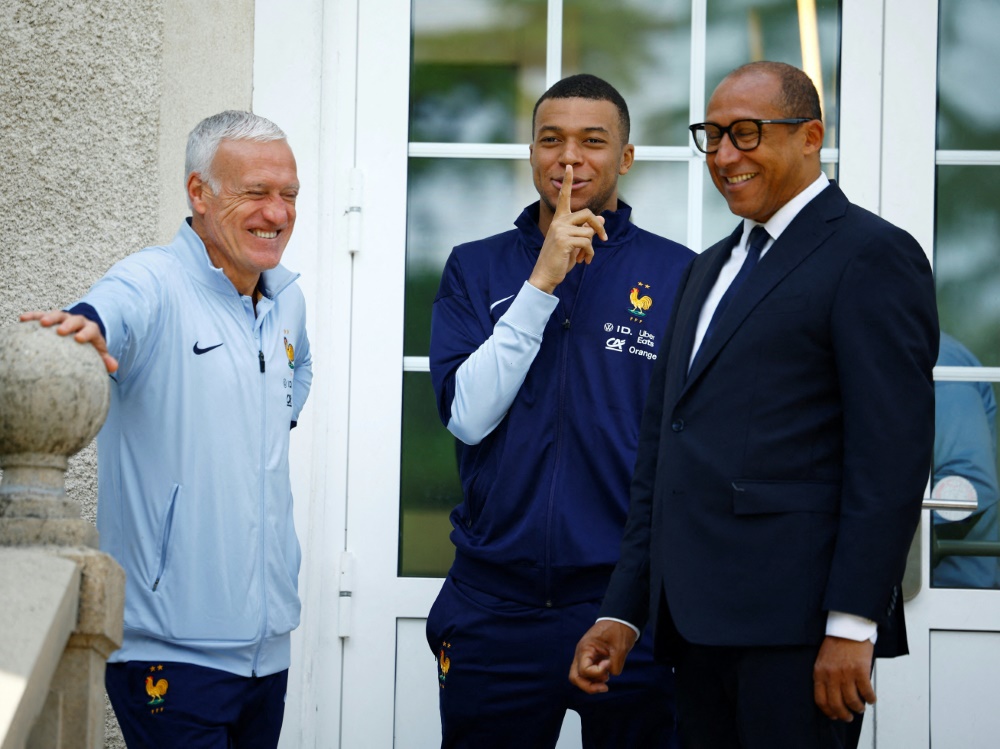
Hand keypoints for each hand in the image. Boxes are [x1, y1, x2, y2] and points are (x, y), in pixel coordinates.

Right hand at [20, 310, 118, 372]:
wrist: (81, 332)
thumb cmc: (89, 346)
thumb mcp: (98, 352)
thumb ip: (105, 359)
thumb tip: (114, 368)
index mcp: (91, 329)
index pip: (91, 329)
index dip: (86, 333)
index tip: (79, 339)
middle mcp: (78, 321)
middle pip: (74, 320)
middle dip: (68, 324)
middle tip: (60, 331)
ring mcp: (64, 318)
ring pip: (57, 314)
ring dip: (49, 317)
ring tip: (41, 323)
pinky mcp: (50, 317)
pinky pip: (40, 315)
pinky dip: (33, 316)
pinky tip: (22, 319)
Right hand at [528, 164, 606, 293]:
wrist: (545, 275)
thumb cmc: (559, 259)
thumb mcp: (574, 242)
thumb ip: (585, 229)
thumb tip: (600, 218)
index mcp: (559, 220)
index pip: (564, 197)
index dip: (568, 182)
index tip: (570, 167)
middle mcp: (558, 222)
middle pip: (587, 214)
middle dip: (599, 227)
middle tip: (604, 239)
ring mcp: (560, 230)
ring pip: (589, 232)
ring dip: (591, 248)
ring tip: (584, 257)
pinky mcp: (564, 240)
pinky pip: (587, 242)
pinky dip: (589, 253)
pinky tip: (582, 261)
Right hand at [568, 619, 636, 693]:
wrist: (619, 620)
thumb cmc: (618, 630)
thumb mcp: (620, 647)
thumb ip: (616, 664)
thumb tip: (610, 674)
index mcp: (586, 648)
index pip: (584, 670)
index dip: (598, 672)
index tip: (609, 663)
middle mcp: (581, 654)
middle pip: (575, 677)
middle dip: (588, 686)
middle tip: (605, 687)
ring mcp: (585, 657)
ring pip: (580, 677)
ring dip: (592, 683)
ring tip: (606, 679)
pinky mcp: (590, 659)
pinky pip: (587, 674)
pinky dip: (596, 679)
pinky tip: (606, 675)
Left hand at [813, 635, 875, 720]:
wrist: (848, 628)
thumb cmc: (836, 643)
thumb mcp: (823, 660)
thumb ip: (825, 677)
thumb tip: (832, 696)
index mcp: (819, 672)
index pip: (820, 699)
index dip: (828, 711)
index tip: (834, 716)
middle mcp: (831, 675)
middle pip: (836, 704)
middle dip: (843, 715)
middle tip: (849, 718)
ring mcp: (846, 673)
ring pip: (852, 701)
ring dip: (858, 708)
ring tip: (860, 708)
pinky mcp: (860, 670)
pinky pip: (866, 692)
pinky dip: (870, 699)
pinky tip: (871, 699)